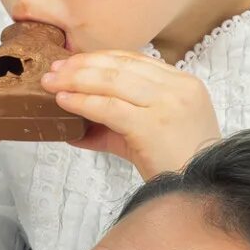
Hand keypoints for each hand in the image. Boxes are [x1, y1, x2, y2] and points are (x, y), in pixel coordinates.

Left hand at [42, 51, 221, 177]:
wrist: (198, 192)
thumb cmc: (173, 165)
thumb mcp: (147, 135)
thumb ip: (114, 126)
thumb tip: (73, 129)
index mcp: (183, 83)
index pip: (134, 60)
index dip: (99, 58)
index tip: (72, 62)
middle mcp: (178, 88)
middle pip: (120, 66)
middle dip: (82, 65)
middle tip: (54, 70)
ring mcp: (168, 103)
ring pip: (112, 81)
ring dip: (76, 80)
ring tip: (51, 83)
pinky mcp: (153, 124)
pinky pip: (109, 107)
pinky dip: (82, 102)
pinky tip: (63, 101)